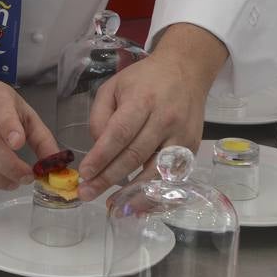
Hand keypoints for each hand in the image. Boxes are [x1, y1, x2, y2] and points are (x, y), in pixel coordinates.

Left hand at [77, 23, 226, 200]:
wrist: (186, 71)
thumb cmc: (144, 80)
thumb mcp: (114, 87)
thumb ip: (100, 116)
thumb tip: (97, 149)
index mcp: (142, 100)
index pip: (119, 133)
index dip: (101, 156)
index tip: (84, 174)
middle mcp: (164, 119)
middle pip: (134, 156)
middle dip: (108, 178)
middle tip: (87, 194)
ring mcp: (181, 136)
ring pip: (155, 171)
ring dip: (132, 193)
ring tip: (111, 205)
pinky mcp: (191, 148)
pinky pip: (171, 176)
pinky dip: (154, 192)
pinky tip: (137, 201)